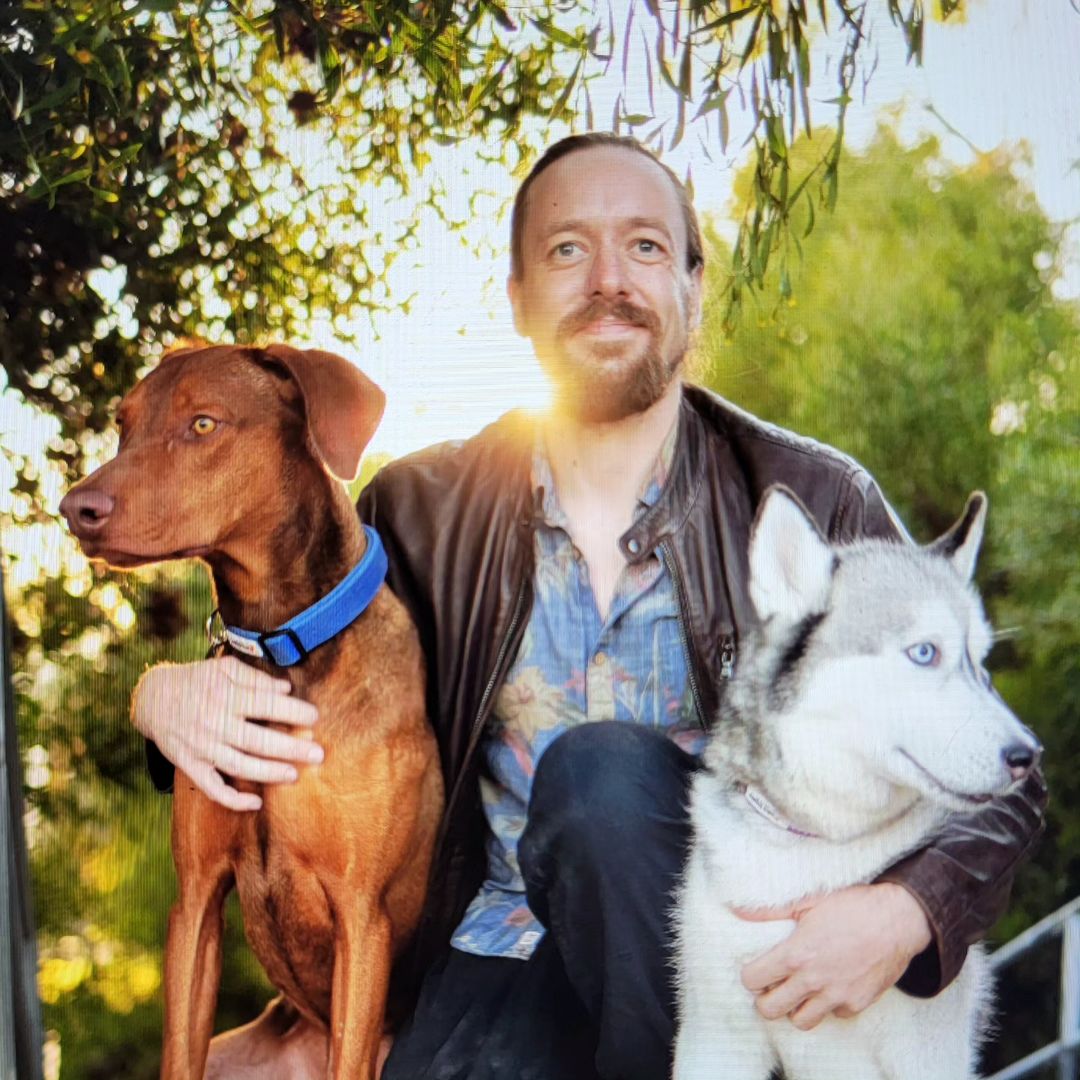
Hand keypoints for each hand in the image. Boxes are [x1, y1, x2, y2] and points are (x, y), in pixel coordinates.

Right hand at [132, 657, 322, 810]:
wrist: (153, 699)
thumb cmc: (197, 680)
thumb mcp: (224, 668)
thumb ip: (255, 678)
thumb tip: (286, 689)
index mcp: (226, 696)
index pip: (266, 705)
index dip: (292, 712)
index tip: (315, 717)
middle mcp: (215, 724)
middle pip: (258, 740)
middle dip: (290, 748)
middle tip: (318, 754)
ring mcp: (202, 748)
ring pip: (240, 765)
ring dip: (269, 773)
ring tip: (295, 775)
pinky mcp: (191, 766)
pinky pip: (213, 788)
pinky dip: (233, 800)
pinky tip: (256, 804)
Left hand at [736, 883, 931, 1029]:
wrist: (897, 919)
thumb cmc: (852, 905)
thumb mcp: (807, 901)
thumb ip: (770, 910)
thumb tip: (738, 911)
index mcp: (797, 954)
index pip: (754, 979)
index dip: (750, 974)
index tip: (756, 968)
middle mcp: (814, 980)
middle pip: (770, 1010)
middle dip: (765, 999)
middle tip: (771, 985)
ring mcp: (837, 996)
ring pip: (801, 1021)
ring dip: (795, 1007)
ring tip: (798, 990)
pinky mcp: (858, 1004)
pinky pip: (833, 1015)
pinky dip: (828, 1006)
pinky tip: (829, 986)